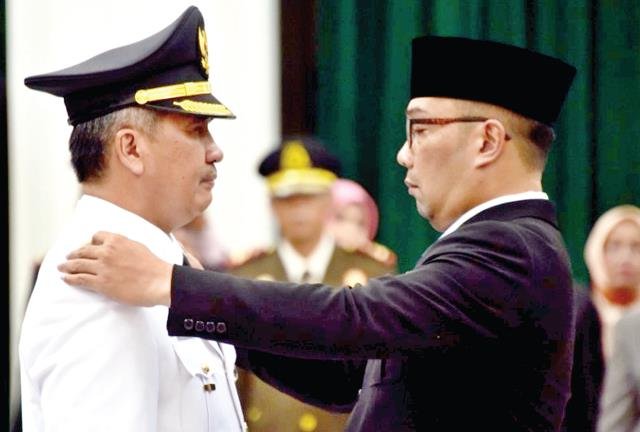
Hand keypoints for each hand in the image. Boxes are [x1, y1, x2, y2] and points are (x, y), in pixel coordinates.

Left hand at [58, 231, 172, 306]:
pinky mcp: (101, 283)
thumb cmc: (153, 266)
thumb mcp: (138, 246)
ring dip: (67, 266)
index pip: (96, 237)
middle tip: (67, 258)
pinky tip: (65, 278)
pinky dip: (70, 278)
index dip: (88, 242)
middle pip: (83, 250)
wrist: (159, 281)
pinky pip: (79, 279)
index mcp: (117, 240)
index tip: (85, 247)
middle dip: (73, 254)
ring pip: (77, 264)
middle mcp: (106, 251)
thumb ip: (124, 245)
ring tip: (61, 268)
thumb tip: (117, 247)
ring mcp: (102, 267)